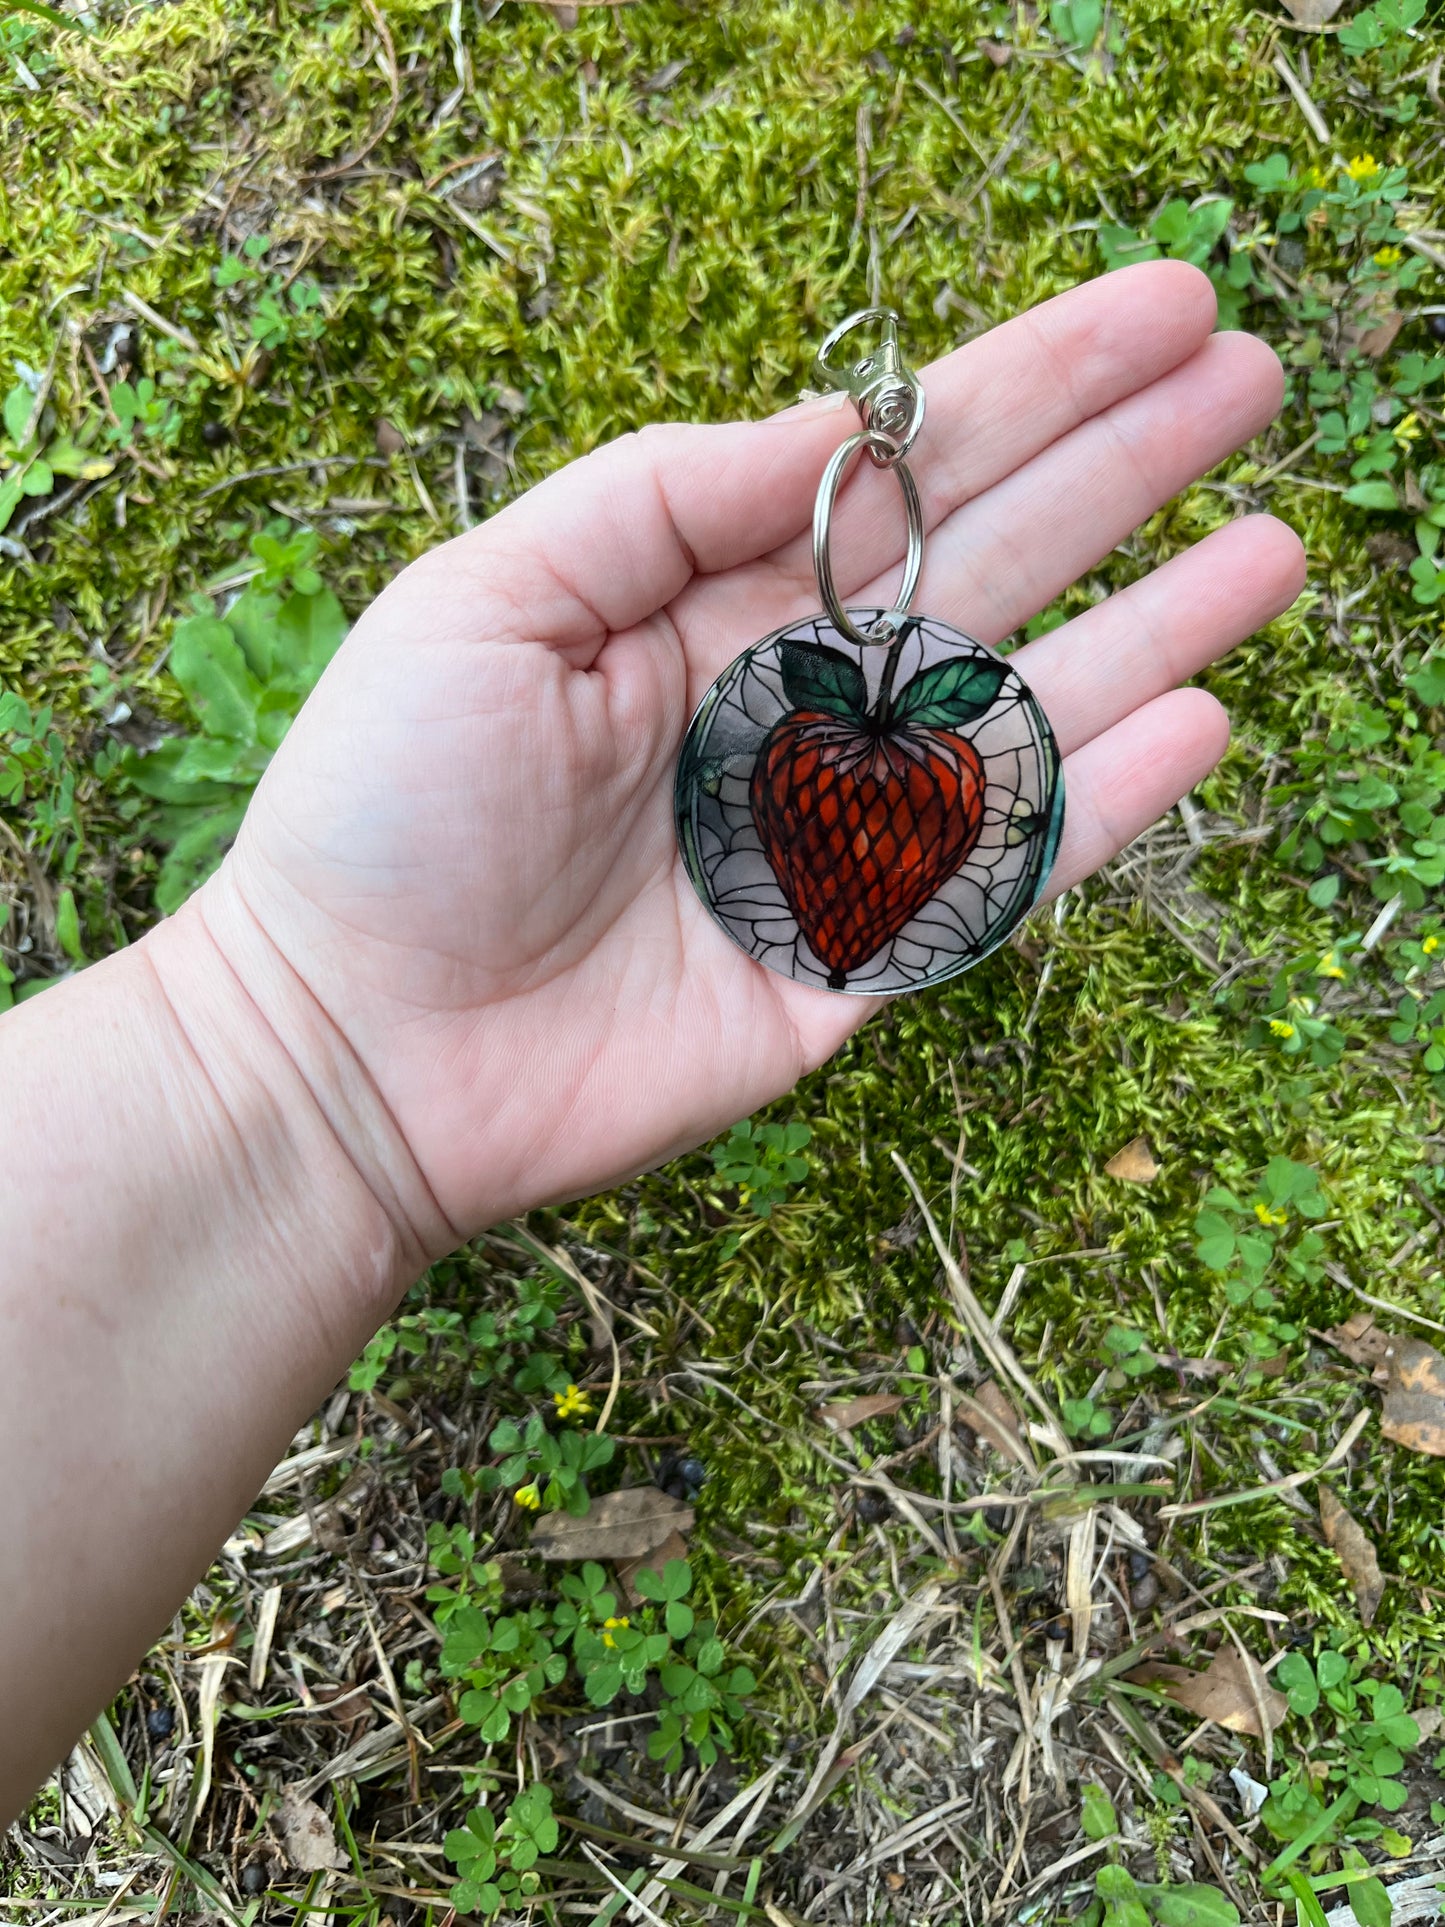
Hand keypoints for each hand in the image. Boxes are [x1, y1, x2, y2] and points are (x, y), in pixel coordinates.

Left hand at [193, 260, 1301, 1247]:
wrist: (352, 1047)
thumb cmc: (388, 811)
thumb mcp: (487, 600)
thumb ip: (660, 496)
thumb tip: (838, 429)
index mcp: (705, 605)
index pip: (898, 478)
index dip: (1028, 392)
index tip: (1154, 315)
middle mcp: (787, 709)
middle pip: (988, 570)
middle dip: (1119, 477)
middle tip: (1247, 381)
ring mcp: (829, 839)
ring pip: (1019, 717)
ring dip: (1150, 629)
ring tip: (1269, 549)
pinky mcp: (849, 965)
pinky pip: (992, 879)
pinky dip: (1093, 810)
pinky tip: (1193, 724)